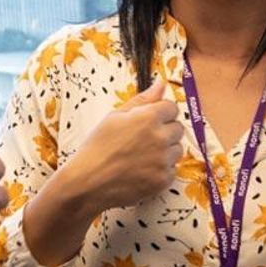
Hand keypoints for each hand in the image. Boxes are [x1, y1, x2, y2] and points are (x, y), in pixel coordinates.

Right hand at [52, 78, 184, 216]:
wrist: (87, 182)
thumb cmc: (97, 148)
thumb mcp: (115, 116)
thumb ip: (142, 100)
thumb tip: (161, 84)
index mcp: (148, 118)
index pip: (172, 107)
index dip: (160, 113)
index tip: (149, 120)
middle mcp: (160, 138)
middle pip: (178, 128)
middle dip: (164, 131)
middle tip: (142, 140)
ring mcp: (163, 161)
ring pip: (177, 150)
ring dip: (165, 151)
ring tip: (141, 156)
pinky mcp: (163, 180)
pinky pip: (172, 170)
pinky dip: (161, 170)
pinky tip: (142, 170)